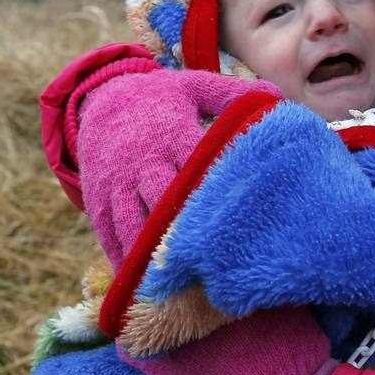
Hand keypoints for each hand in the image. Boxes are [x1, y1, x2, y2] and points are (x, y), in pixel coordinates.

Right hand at [76, 67, 277, 269]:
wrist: (101, 102)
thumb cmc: (160, 100)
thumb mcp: (193, 87)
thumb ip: (231, 95)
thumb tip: (275, 98)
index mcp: (171, 132)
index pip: (195, 165)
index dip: (213, 191)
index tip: (236, 218)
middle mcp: (143, 160)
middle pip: (163, 198)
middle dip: (184, 229)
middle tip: (210, 262)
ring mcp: (118, 183)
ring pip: (133, 222)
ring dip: (151, 253)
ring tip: (174, 284)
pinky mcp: (99, 201)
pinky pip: (108, 234)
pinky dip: (122, 260)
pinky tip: (139, 286)